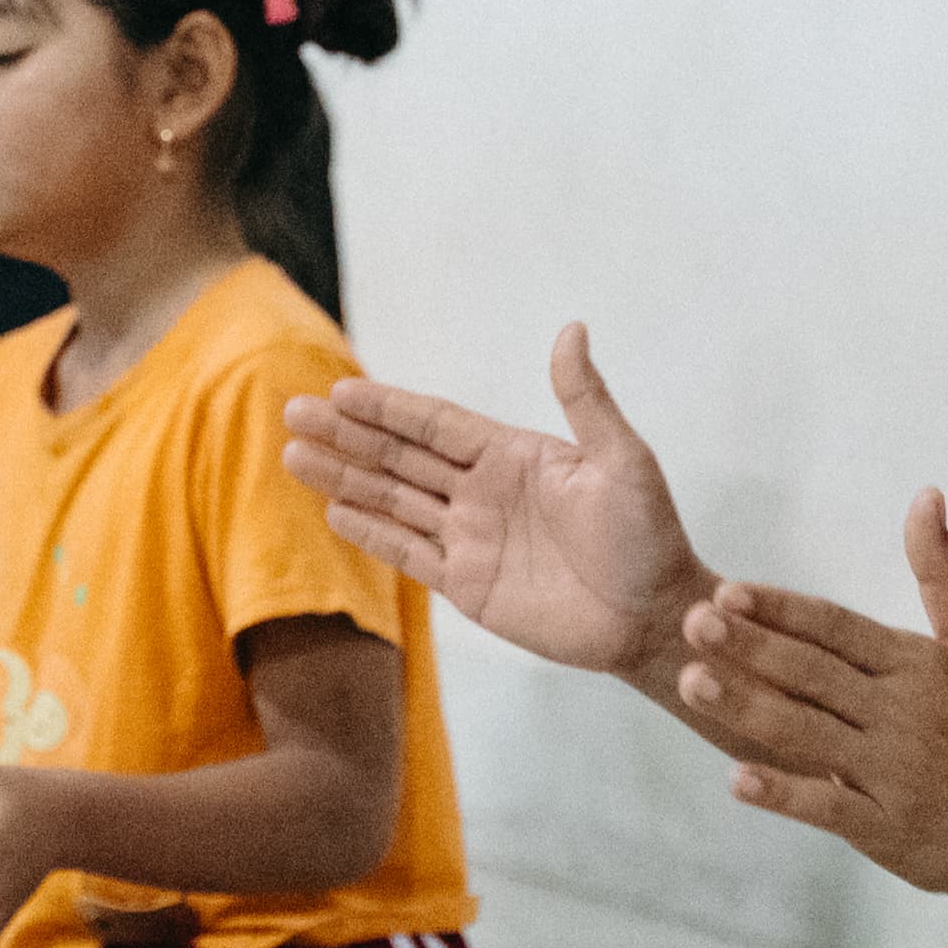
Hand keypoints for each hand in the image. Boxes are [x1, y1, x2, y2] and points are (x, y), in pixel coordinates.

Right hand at [282, 324, 712, 686]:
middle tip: (292, 412)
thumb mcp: (623, 461)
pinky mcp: (468, 585)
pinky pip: (408, 553)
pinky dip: (370, 534)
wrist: (655, 618)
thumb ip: (586, 400)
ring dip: (344, 479)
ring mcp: (472, 539)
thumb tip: (571, 329)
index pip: (435, 424)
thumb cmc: (650, 538)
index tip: (340, 391)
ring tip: (292, 457)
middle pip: (400, 456)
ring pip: (393, 501)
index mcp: (514, 456)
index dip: (387, 408)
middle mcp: (484, 492)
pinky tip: (334, 514)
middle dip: (346, 436)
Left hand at [679, 489, 947, 899]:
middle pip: (814, 673)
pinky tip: (737, 780)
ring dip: (748, 708)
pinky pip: (828, 806)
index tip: (729, 591)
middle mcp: (901, 712)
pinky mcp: (885, 826)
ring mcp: (892, 771)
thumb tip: (925, 494)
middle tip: (695, 622)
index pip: (838, 627)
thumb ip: (941, 572)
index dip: (783, 608)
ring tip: (692, 683)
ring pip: (809, 732)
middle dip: (753, 647)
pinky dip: (784, 794)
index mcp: (918, 664)